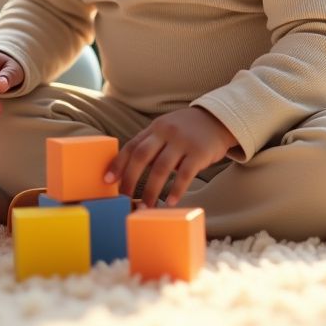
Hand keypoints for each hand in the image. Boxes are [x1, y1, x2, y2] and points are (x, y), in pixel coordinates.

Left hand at [104, 107, 236, 206]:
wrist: (218, 119)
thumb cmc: (186, 131)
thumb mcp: (166, 131)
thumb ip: (151, 146)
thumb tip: (130, 172)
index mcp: (154, 129)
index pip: (132, 146)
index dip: (118, 164)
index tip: (107, 180)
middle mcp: (166, 133)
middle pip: (142, 156)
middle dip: (130, 178)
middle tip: (124, 198)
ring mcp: (183, 142)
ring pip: (161, 168)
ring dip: (152, 190)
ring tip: (147, 206)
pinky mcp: (200, 152)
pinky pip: (185, 174)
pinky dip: (177, 190)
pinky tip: (171, 202)